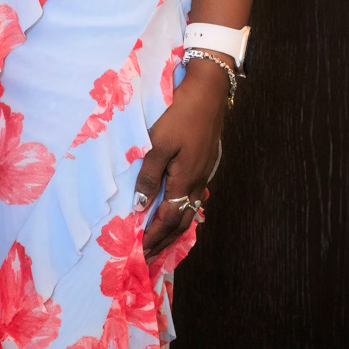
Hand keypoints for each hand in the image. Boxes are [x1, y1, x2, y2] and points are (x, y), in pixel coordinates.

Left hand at [135, 58, 228, 255]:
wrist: (208, 93)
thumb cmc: (179, 115)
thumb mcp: (158, 143)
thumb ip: (148, 176)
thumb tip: (140, 206)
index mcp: (185, 180)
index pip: (168, 220)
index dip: (153, 237)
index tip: (140, 252)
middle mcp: (197, 183)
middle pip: (181, 222)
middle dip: (164, 241)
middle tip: (149, 256)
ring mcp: (203, 174)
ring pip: (189, 211)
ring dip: (174, 229)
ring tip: (160, 241)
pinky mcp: (204, 165)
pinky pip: (193, 199)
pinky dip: (182, 213)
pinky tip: (175, 212)